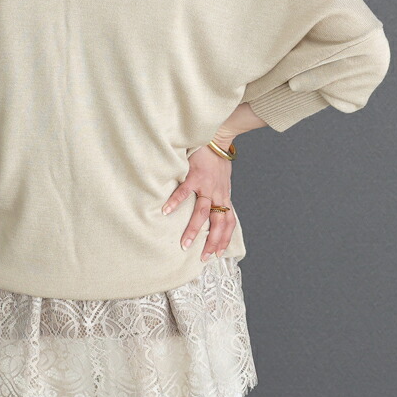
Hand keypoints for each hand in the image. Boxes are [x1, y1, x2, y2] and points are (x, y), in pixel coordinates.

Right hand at [162, 140, 237, 260]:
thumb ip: (218, 193)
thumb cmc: (217, 159)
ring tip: (185, 244)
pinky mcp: (195, 175)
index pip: (229, 221)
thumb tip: (214, 206)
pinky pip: (185, 192)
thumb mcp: (223, 179)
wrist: (218, 138)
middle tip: (203, 257)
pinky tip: (166, 211)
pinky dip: (175, 202)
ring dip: (194, 229)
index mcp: (224, 195)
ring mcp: (206, 185)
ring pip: (202, 212)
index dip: (225, 238)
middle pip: (218, 223)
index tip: (218, 254)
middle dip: (212, 242)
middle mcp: (218, 193)